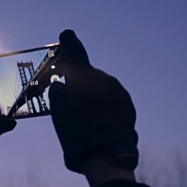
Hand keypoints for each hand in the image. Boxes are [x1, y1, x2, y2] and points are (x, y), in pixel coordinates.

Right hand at [49, 30, 137, 181]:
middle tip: (70, 103)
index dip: (69, 43)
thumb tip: (63, 83)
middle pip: (89, 77)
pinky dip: (104, 109)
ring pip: (102, 90)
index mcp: (85, 75)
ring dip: (93, 98)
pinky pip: (112, 103)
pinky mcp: (129, 108)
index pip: (75, 53)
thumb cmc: (75, 130)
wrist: (104, 152)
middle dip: (80, 85)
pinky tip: (97, 124)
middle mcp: (105, 79)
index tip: (66, 34)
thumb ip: (59, 88)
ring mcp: (119, 93)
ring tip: (84, 119)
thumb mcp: (58, 106)